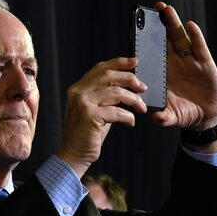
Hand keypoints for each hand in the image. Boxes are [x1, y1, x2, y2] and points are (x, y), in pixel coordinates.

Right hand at [57, 57, 146, 176]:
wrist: (73, 153)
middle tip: (143, 87)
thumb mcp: (95, 110)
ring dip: (133, 100)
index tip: (134, 62)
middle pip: (108, 76)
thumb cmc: (86, 134)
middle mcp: (78, 93)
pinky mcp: (90, 116)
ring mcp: (82, 103)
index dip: (118, 63)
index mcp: (78, 89)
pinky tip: (130, 122)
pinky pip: (116, 111)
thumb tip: (127, 87)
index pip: (99, 69)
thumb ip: (106, 97)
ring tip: (141, 108)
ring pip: (116, 92)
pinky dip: (128, 116)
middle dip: (129, 79)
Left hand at [152, 2, 216, 131]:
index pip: (152, 53)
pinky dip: (195, 36)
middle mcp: (174, 63)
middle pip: (165, 40)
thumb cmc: (184, 114)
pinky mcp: (204, 63)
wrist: (204, 117)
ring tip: (166, 9)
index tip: (138, 26)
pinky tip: (190, 26)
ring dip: (173, 23)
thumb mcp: (171, 116)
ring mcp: (189, 61)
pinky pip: (198, 47)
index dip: (146, 40)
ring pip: (180, 38)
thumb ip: (164, 117)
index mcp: (162, 72)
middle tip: (153, 8)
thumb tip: (156, 117)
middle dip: (160, 24)